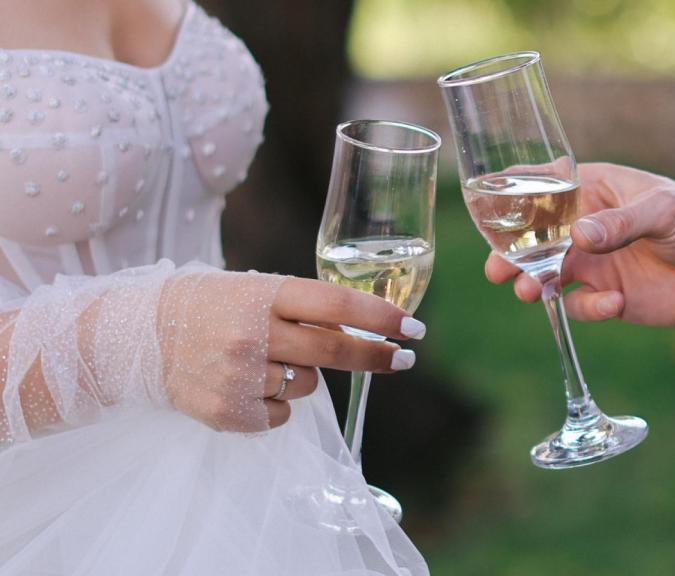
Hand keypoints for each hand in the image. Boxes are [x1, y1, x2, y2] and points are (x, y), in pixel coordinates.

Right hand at [161, 274, 424, 431]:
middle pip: (334, 349)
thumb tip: (365, 328)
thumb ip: (302, 307)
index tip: (412, 327)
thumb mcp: (254, 290)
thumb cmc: (211, 308)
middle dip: (376, 356)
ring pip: (308, 385)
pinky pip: (281, 414)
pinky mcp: (230, 411)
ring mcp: (241, 374)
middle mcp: (254, 333)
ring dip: (302, 376)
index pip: (335, 304)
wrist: (140, 338)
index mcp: (263, 295)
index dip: (379, 317)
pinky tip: (245, 384)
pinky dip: (275, 403)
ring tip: (263, 361)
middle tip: (403, 359)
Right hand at [484, 162, 674, 326]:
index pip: (543, 185)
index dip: (510, 191)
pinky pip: (580, 306)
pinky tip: (614, 304)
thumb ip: (622, 223)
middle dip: (509, 252)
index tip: (482, 200)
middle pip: (532, 238)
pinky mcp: (606, 296)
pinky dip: (589, 309)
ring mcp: (593, 263)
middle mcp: (585, 226)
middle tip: (497, 269)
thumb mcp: (666, 211)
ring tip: (529, 292)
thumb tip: (579, 237)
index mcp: (594, 190)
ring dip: (533, 283)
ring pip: (546, 274)